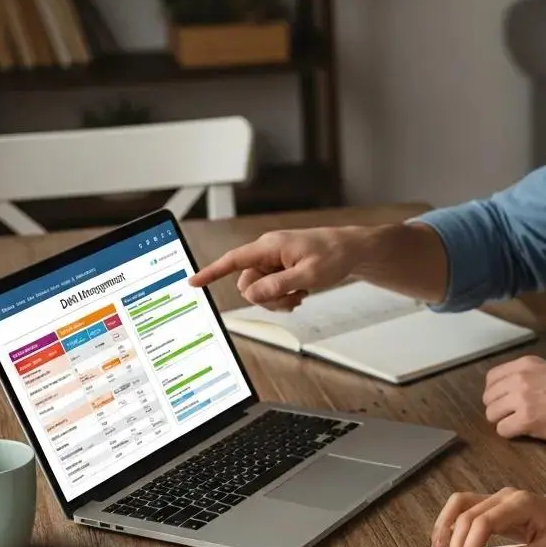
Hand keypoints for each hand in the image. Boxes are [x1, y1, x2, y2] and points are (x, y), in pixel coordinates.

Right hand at [189, 226, 366, 309]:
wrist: (352, 250)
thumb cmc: (334, 256)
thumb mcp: (308, 276)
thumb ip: (279, 286)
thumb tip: (251, 295)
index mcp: (270, 247)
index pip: (233, 260)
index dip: (212, 272)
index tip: (193, 281)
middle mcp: (267, 252)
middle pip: (247, 283)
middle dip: (266, 297)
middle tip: (292, 299)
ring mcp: (274, 261)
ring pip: (259, 289)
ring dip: (277, 299)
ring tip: (300, 295)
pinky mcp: (280, 268)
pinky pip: (270, 288)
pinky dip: (283, 296)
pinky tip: (300, 294)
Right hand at [431, 488, 545, 546]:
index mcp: (520, 504)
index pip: (483, 522)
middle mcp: (503, 496)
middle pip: (466, 515)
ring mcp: (495, 498)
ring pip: (458, 506)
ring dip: (445, 531)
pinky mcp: (490, 505)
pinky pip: (462, 509)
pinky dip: (449, 525)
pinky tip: (445, 544)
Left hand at [483, 356, 545, 442]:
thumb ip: (527, 377)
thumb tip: (507, 391)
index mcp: (525, 364)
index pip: (491, 378)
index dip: (497, 393)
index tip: (507, 402)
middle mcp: (520, 377)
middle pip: (488, 398)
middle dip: (499, 409)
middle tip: (515, 416)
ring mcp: (522, 398)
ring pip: (492, 415)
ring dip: (504, 422)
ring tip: (522, 425)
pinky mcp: (526, 419)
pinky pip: (502, 430)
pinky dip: (512, 434)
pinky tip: (527, 432)